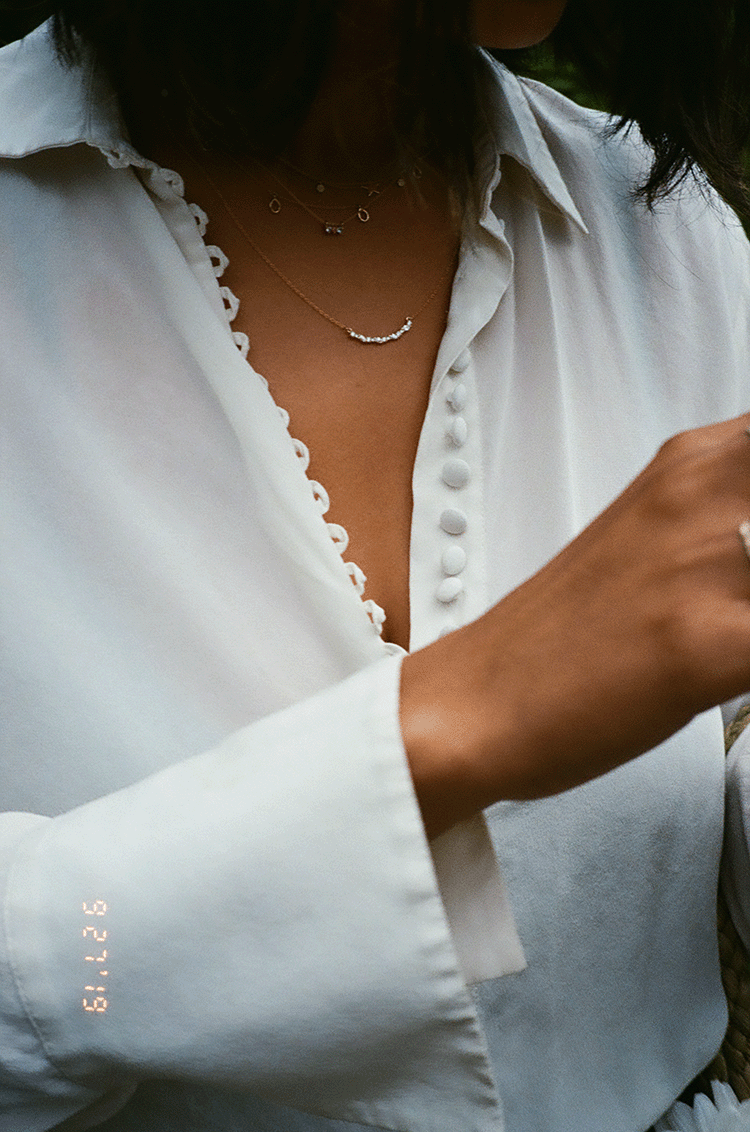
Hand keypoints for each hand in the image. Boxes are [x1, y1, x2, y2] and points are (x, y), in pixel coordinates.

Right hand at [401, 413, 749, 836]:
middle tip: (746, 608)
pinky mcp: (706, 645)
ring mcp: (706, 563)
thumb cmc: (569, 635)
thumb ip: (732, 516)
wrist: (478, 702)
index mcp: (695, 458)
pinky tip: (739, 675)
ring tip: (735, 636)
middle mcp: (705, 489)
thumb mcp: (660, 542)